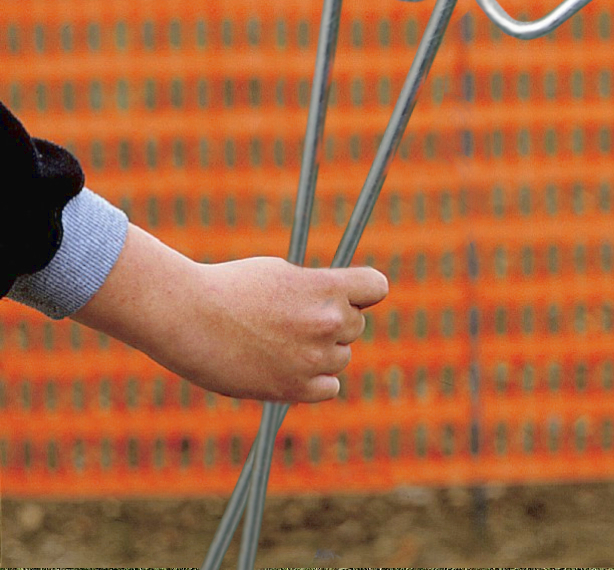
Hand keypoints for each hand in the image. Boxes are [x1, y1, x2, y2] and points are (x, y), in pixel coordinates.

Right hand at [184, 254, 388, 402]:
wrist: (188, 316)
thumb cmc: (230, 287)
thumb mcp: (282, 273)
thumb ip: (317, 289)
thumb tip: (341, 302)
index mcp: (327, 287)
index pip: (377, 287)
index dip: (362, 290)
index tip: (347, 294)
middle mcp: (328, 322)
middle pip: (356, 325)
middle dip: (334, 322)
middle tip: (294, 319)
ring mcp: (313, 358)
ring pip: (341, 357)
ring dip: (320, 352)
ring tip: (279, 341)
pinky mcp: (295, 389)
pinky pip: (329, 388)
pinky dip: (313, 381)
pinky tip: (284, 366)